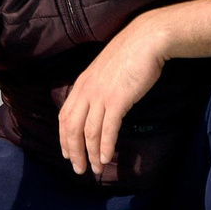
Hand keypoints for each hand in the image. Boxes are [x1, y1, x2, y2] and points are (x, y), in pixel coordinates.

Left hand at [55, 14, 167, 176]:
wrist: (146, 39)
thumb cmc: (130, 54)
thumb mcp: (105, 71)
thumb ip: (98, 88)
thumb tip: (100, 107)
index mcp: (81, 84)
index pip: (64, 116)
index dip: (64, 138)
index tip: (67, 154)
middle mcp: (86, 91)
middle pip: (72, 128)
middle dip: (74, 152)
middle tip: (79, 169)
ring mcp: (100, 95)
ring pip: (88, 132)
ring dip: (91, 154)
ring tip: (96, 169)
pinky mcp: (117, 99)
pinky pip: (108, 128)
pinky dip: (105, 146)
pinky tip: (107, 158)